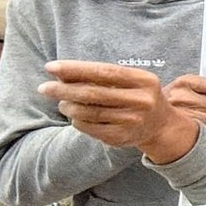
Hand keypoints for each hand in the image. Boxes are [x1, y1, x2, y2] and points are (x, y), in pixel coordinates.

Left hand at [40, 61, 196, 162]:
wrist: (161, 125)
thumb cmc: (138, 95)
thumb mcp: (129, 80)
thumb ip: (101, 75)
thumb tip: (61, 73)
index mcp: (144, 81)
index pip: (104, 71)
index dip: (76, 69)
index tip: (51, 67)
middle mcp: (141, 101)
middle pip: (93, 93)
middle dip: (64, 90)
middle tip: (44, 88)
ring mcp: (132, 121)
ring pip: (89, 112)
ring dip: (68, 106)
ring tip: (60, 102)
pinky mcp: (121, 138)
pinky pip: (90, 127)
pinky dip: (76, 120)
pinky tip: (74, 115)